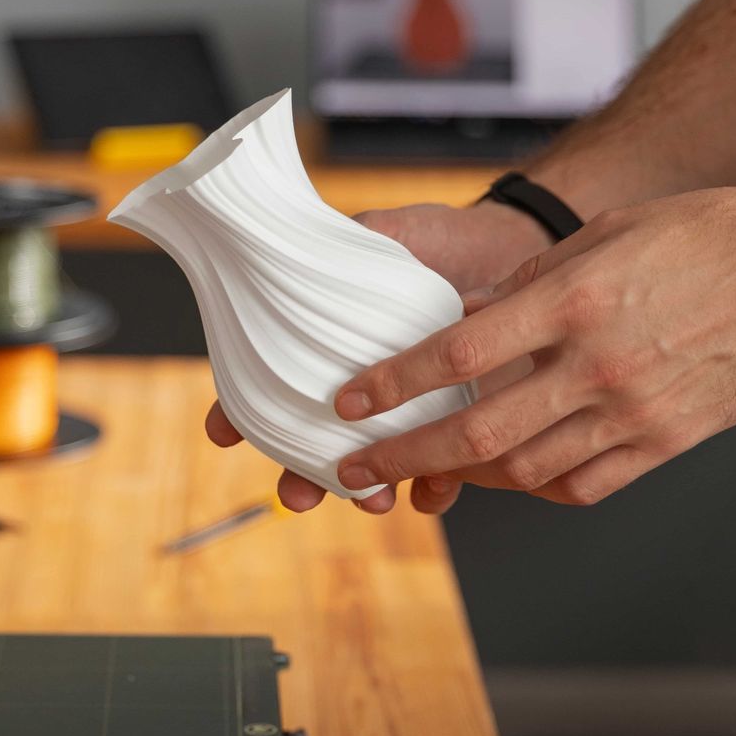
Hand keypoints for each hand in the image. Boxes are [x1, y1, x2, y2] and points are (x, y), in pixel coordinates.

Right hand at [204, 200, 552, 514]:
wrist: (513, 249)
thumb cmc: (440, 240)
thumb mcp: (386, 235)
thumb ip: (346, 247)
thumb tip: (290, 250)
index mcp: (328, 347)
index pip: (270, 385)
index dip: (238, 413)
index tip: (222, 434)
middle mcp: (361, 388)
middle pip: (316, 445)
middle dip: (301, 479)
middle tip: (296, 497)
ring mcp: (408, 413)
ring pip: (375, 467)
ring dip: (365, 492)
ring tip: (371, 500)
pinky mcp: (458, 427)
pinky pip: (441, 472)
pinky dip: (432, 488)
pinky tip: (429, 490)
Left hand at [331, 187, 735, 505]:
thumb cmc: (706, 235)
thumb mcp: (606, 235)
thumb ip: (531, 284)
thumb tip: (467, 321)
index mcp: (575, 301)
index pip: (457, 353)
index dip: (392, 382)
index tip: (349, 401)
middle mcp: (599, 365)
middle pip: (477, 432)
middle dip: (404, 455)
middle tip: (356, 469)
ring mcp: (637, 411)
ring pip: (526, 469)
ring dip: (465, 477)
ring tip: (429, 470)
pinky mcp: (671, 440)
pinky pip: (587, 484)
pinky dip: (539, 486)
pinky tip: (513, 477)